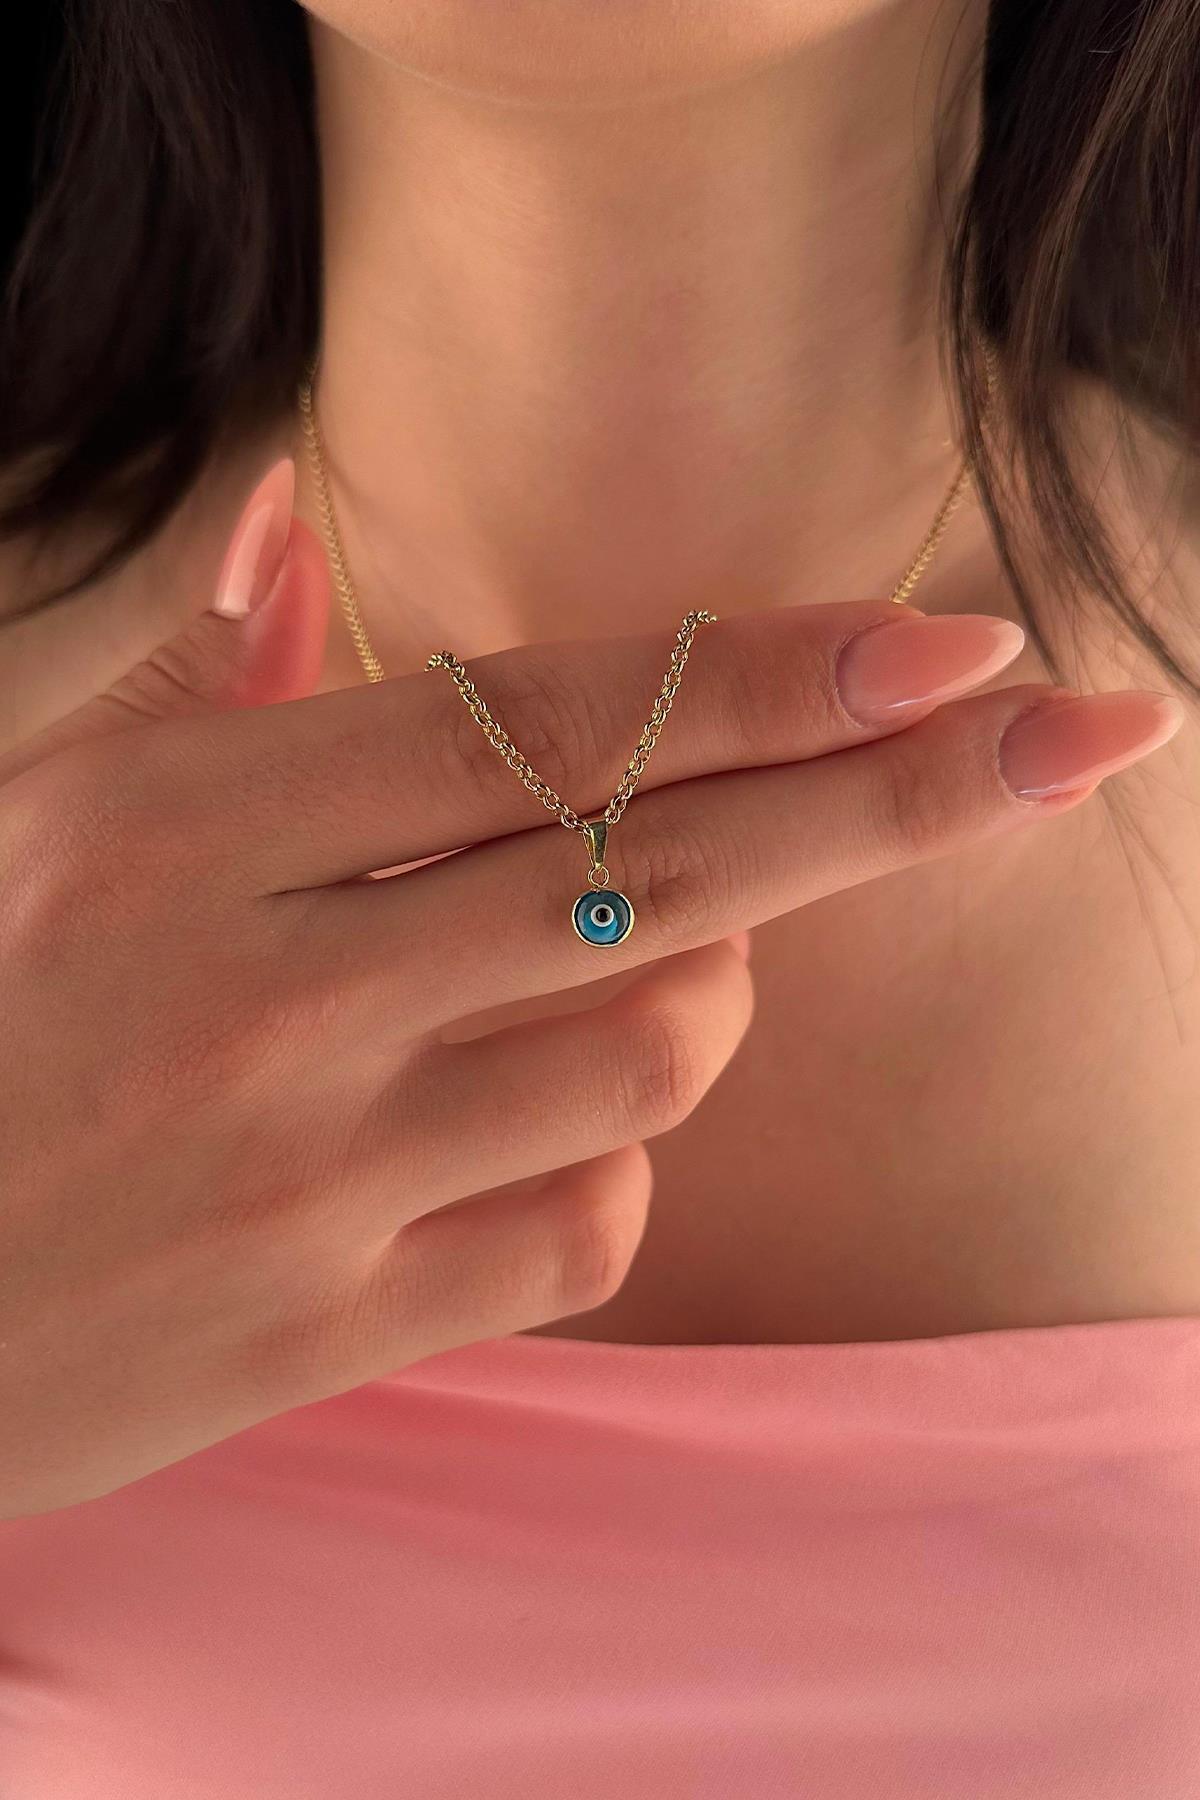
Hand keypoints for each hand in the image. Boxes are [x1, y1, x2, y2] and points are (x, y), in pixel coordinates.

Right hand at [0, 460, 1180, 1517]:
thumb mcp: (38, 822)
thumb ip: (195, 677)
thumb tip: (284, 517)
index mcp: (192, 827)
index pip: (542, 726)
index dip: (769, 674)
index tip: (951, 638)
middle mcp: (267, 990)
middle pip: (666, 871)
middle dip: (899, 791)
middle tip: (1075, 729)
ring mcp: (306, 1173)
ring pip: (659, 1054)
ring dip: (705, 993)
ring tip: (641, 963)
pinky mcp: (326, 1327)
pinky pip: (589, 1227)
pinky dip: (617, 1165)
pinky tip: (540, 1131)